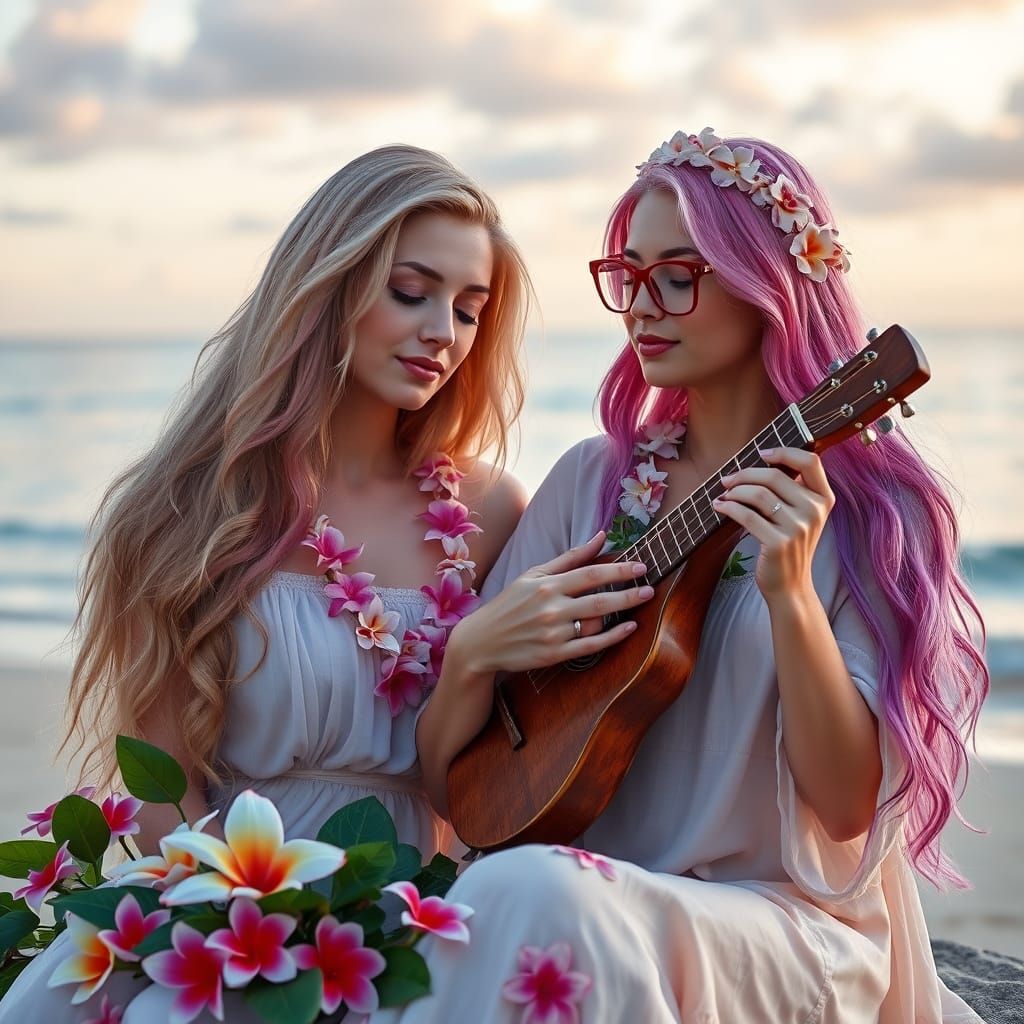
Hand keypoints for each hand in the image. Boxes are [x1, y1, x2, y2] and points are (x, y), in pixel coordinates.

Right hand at [450, 531, 653, 674]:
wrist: (481, 641)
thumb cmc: (510, 604)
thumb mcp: (534, 574)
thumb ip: (570, 557)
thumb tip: (601, 536)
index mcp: (547, 585)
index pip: (590, 574)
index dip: (618, 569)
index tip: (641, 566)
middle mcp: (551, 608)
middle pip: (599, 599)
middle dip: (628, 592)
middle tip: (650, 586)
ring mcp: (553, 633)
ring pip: (596, 623)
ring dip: (621, 613)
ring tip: (639, 603)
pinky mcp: (554, 654)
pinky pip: (590, 646)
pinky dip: (612, 637)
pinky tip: (629, 629)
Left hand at [712, 447, 833, 599]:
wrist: (790, 586)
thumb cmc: (790, 546)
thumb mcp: (802, 516)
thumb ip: (794, 491)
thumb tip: (763, 462)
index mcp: (824, 499)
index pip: (811, 462)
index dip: (785, 452)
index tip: (762, 453)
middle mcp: (814, 511)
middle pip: (774, 476)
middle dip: (744, 474)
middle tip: (728, 480)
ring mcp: (798, 528)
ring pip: (758, 494)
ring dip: (734, 491)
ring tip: (724, 495)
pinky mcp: (778, 543)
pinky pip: (746, 515)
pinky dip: (728, 507)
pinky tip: (720, 507)